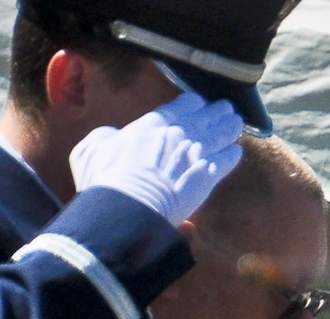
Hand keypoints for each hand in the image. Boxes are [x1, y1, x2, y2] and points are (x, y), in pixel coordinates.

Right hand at [71, 91, 243, 225]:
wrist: (129, 205)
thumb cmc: (105, 179)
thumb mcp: (91, 148)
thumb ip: (105, 138)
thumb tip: (112, 137)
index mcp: (149, 126)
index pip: (176, 110)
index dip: (190, 105)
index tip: (198, 102)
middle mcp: (176, 136)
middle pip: (201, 120)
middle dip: (214, 114)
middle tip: (227, 109)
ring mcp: (193, 157)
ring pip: (216, 138)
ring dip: (228, 129)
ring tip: (237, 123)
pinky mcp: (205, 180)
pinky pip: (222, 164)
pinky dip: (230, 157)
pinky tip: (237, 152)